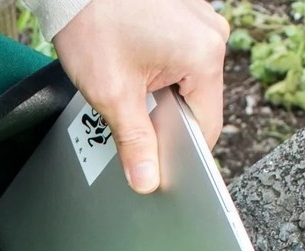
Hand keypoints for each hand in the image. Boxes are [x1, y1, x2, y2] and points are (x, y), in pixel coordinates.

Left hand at [53, 0, 228, 193]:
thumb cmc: (93, 22)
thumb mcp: (113, 95)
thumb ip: (135, 142)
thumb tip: (147, 180)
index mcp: (203, 55)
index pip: (207, 126)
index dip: (182, 151)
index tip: (160, 163)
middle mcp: (211, 35)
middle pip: (198, 105)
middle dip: (167, 120)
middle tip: (133, 115)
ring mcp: (201, 21)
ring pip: (189, 84)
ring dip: (163, 97)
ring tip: (131, 85)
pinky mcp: (187, 16)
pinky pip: (182, 60)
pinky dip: (162, 74)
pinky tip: (136, 68)